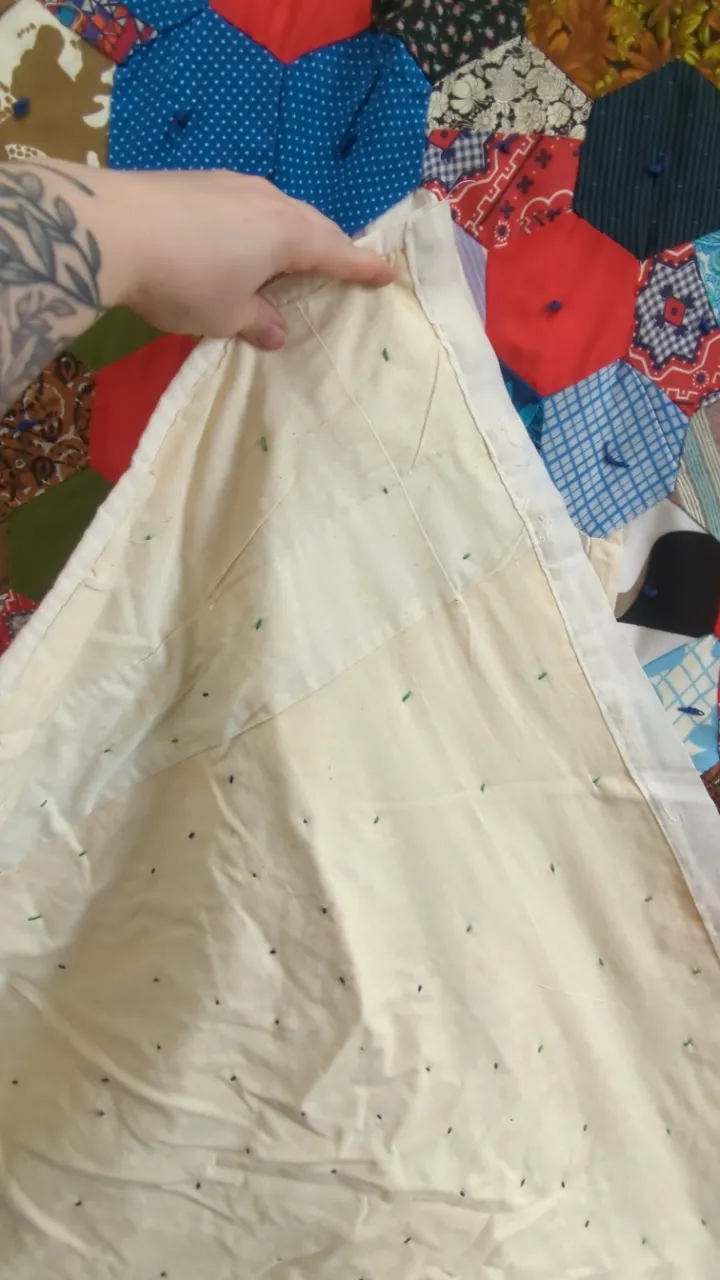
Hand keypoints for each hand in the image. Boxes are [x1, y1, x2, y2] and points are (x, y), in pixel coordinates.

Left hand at [96, 169, 393, 349]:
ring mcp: (230, 184)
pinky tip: (241, 239)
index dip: (362, 268)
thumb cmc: (184, 280)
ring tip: (291, 254)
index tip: (387, 274)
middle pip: (310, 224)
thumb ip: (258, 321)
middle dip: (329, 245)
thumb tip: (277, 329)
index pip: (337, 253)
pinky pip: (244, 205)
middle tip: (342, 264)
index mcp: (288, 233)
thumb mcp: (225, 315)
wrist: (110, 228)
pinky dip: (255, 225)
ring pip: (277, 210)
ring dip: (289, 233)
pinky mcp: (196, 181)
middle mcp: (268, 200)